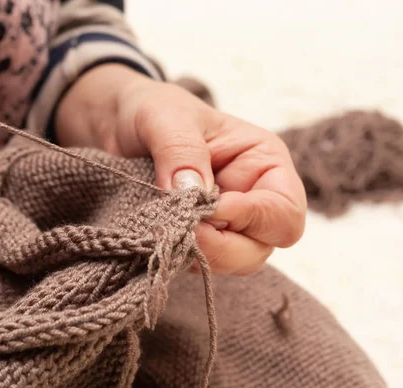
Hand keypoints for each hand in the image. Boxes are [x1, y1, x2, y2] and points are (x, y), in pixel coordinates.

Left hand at [56, 64, 306, 274]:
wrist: (118, 125)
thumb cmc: (153, 110)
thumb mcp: (166, 118)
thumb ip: (182, 152)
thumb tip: (194, 194)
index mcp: (264, 163)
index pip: (284, 212)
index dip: (255, 217)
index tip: (211, 209)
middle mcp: (253, 198)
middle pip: (262, 247)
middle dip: (225, 246)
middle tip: (185, 230)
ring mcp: (227, 223)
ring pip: (234, 262)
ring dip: (203, 254)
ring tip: (169, 229)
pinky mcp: (199, 238)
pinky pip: (201, 262)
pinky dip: (183, 256)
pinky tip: (161, 235)